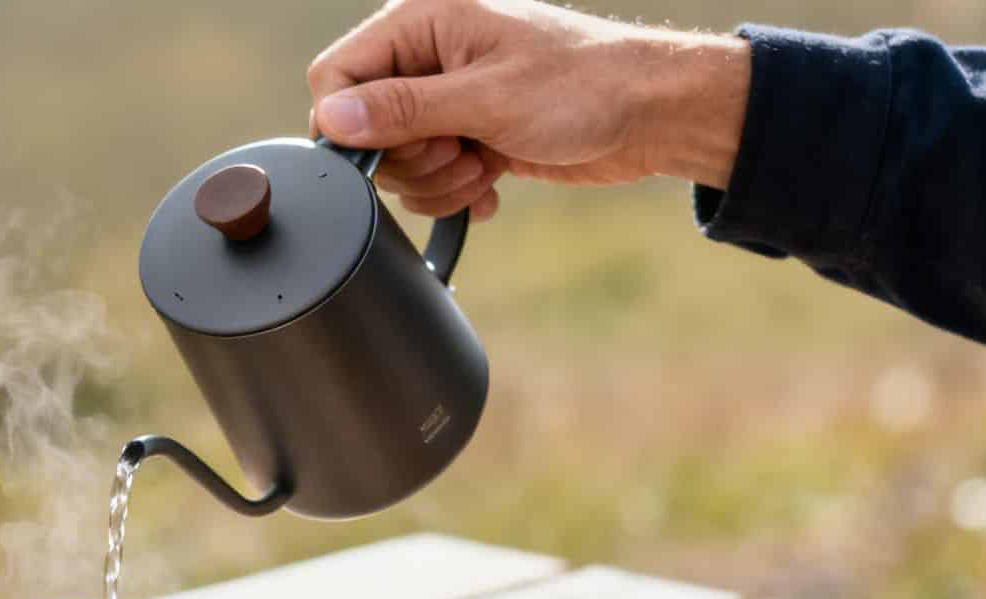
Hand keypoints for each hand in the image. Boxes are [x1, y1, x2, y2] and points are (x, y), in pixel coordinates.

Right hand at [308, 0, 751, 220]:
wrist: (652, 113)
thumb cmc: (585, 86)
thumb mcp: (486, 97)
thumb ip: (403, 108)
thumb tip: (332, 121)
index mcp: (422, 20)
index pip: (336, 76)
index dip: (351, 126)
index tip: (398, 149)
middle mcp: (428, 55)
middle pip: (363, 128)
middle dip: (410, 160)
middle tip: (461, 153)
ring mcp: (448, 96)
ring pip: (397, 161)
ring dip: (438, 180)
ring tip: (484, 165)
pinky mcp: (468, 132)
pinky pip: (431, 176)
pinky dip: (456, 190)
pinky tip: (493, 182)